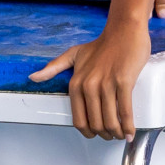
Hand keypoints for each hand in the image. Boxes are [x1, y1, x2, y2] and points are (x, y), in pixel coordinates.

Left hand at [29, 20, 151, 140]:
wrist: (124, 30)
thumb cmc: (102, 44)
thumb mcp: (73, 54)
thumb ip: (53, 67)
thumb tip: (33, 77)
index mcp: (75, 83)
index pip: (79, 120)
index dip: (88, 132)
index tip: (96, 133)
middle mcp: (88, 85)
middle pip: (95, 124)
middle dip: (104, 135)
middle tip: (111, 134)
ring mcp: (106, 84)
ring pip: (110, 121)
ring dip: (117, 133)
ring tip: (121, 134)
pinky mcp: (123, 82)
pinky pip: (125, 112)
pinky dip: (128, 126)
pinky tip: (130, 132)